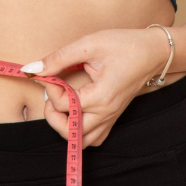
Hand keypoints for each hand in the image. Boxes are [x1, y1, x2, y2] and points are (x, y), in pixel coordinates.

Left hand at [22, 28, 168, 146]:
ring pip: (82, 141)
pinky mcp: (113, 117)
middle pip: (69, 132)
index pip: (64, 105)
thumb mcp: (89, 45)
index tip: (48, 72)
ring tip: (62, 104)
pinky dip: (81, 131)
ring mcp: (111, 118)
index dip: (50, 88)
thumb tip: (32, 69)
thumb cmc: (124, 45)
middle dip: (53, 114)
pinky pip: (94, 138)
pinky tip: (76, 112)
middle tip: (52, 93)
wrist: (154, 51)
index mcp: (100, 97)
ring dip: (66, 127)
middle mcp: (106, 113)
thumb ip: (58, 59)